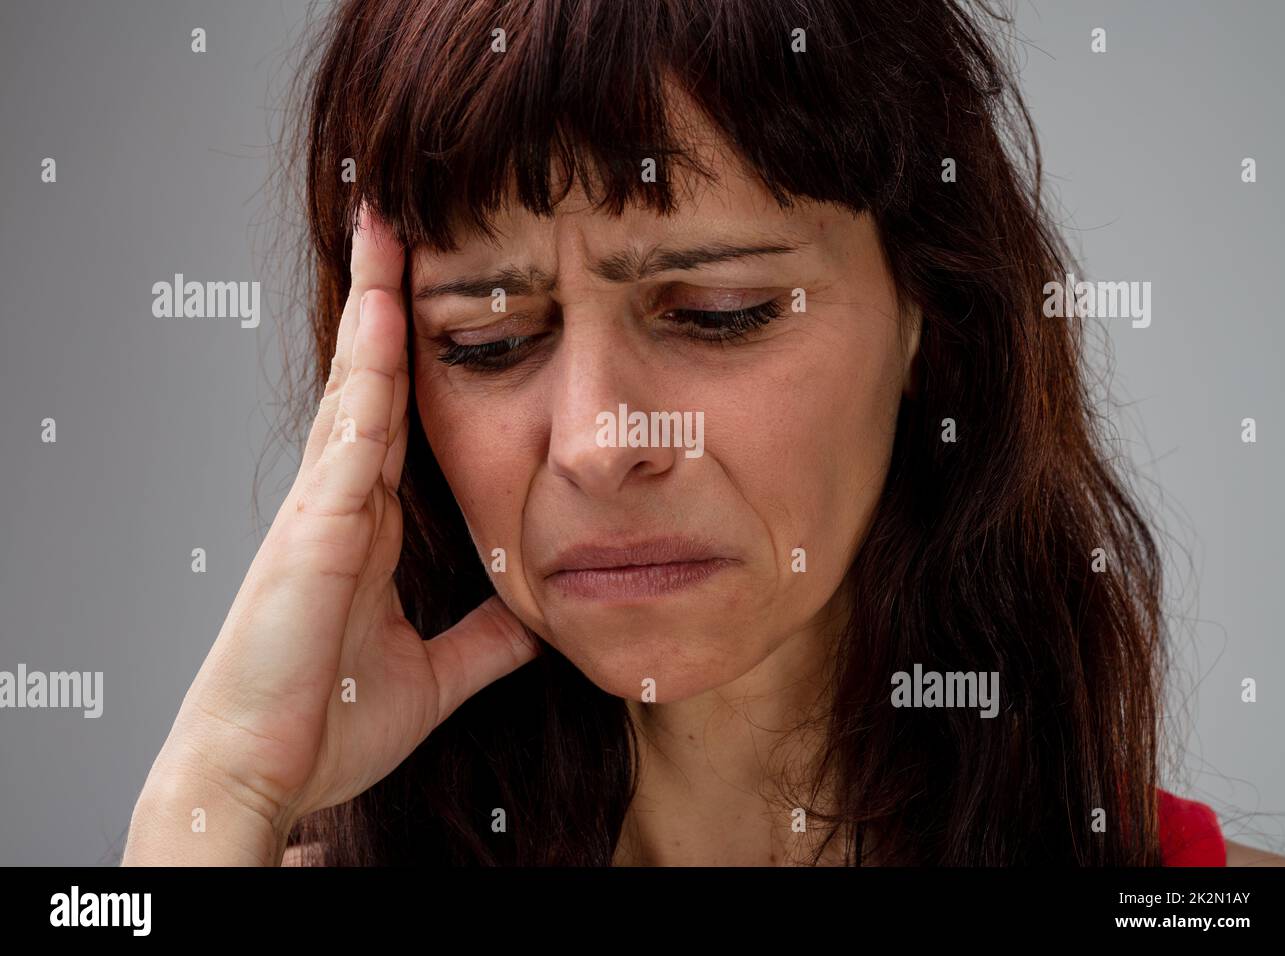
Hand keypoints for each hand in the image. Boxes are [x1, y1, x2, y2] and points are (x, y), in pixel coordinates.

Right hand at [124, 204, 539, 863]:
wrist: (261, 775)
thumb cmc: (326, 724)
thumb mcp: (437, 672)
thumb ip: (485, 640)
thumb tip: (538, 618)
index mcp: (368, 530)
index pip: (399, 422)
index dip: (412, 359)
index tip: (435, 299)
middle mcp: (344, 505)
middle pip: (371, 384)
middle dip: (385, 306)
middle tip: (402, 229)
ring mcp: (324, 509)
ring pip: (354, 389)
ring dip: (373, 309)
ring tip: (390, 232)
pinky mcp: (313, 529)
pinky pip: (349, 434)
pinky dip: (365, 371)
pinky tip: (382, 314)